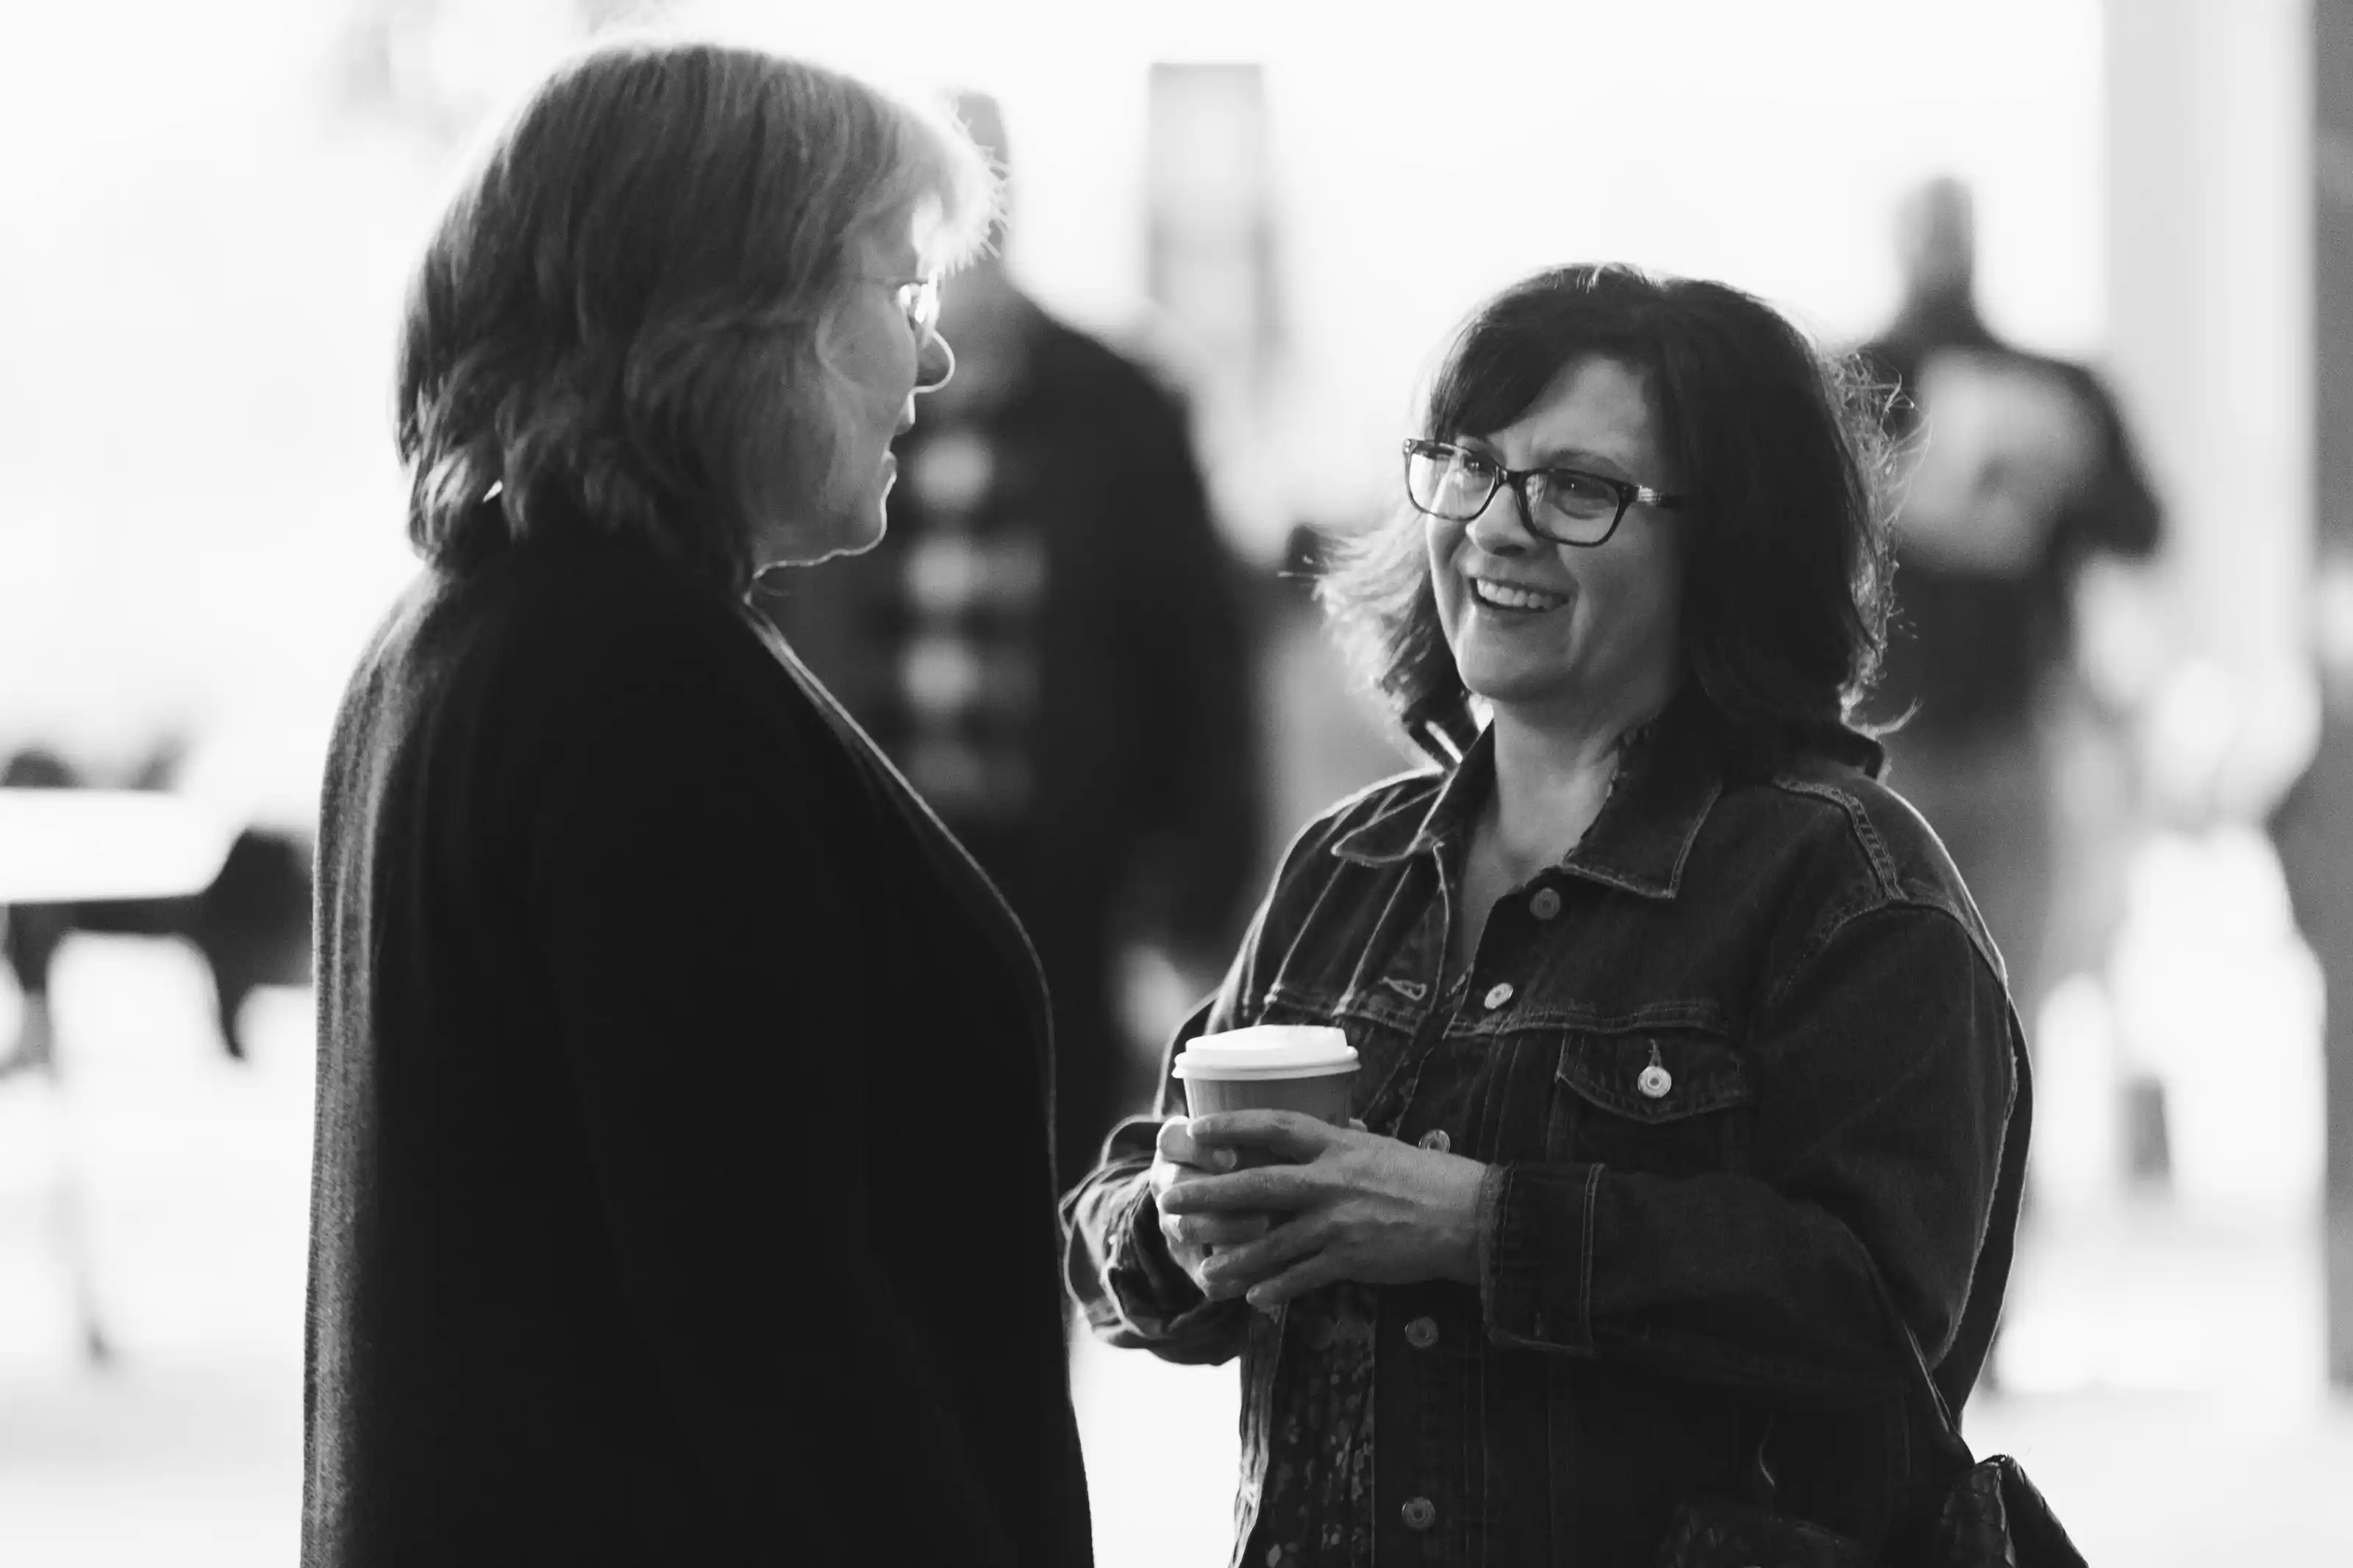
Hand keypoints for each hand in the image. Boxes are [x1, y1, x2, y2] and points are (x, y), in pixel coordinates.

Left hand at [1155, 1111, 1487, 1310]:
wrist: (1471, 1217)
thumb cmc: (1428, 1178)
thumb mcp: (1380, 1147)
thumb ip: (1343, 1144)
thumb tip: (1323, 1132)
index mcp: (1338, 1144)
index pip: (1273, 1126)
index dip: (1231, 1126)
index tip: (1195, 1130)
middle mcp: (1331, 1180)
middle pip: (1255, 1185)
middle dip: (1208, 1195)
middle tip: (1171, 1201)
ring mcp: (1339, 1222)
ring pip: (1270, 1242)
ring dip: (1232, 1257)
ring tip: (1204, 1269)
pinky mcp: (1351, 1259)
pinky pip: (1301, 1278)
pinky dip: (1275, 1289)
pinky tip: (1253, 1300)